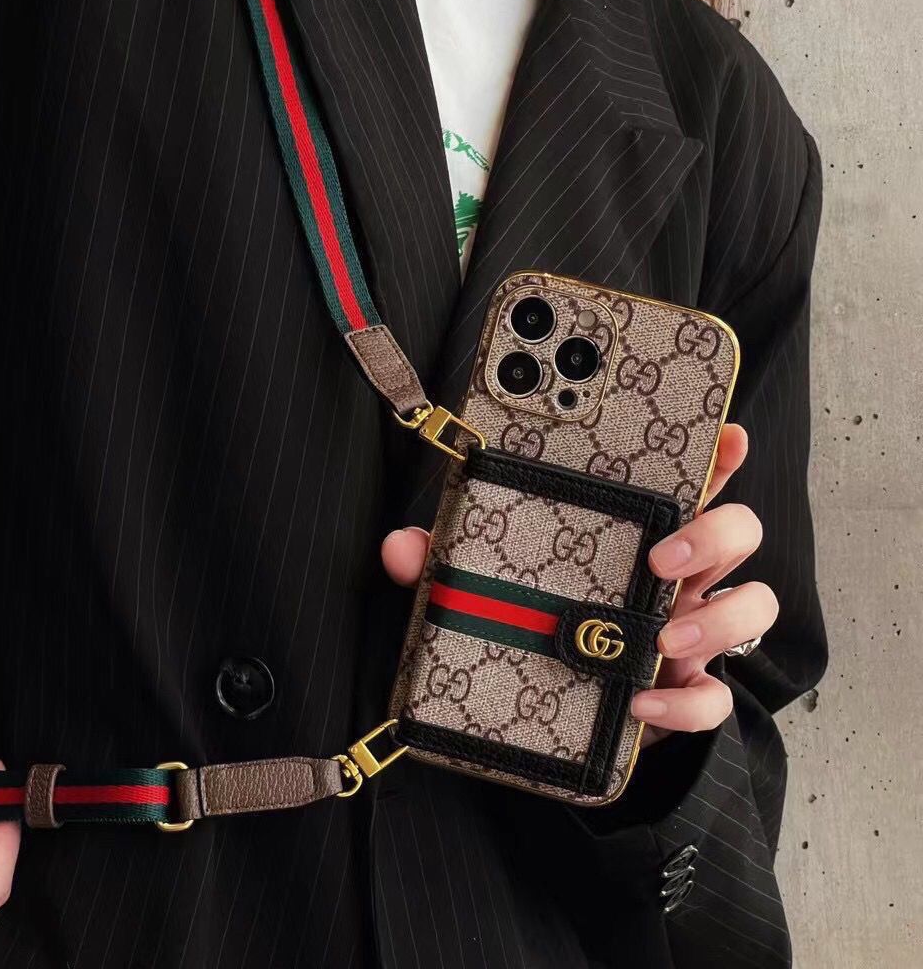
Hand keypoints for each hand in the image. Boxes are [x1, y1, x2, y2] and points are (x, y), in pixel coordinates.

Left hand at [380, 424, 772, 746]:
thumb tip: (401, 546)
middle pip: (738, 534)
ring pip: (751, 608)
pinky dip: (688, 703)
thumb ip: (445, 564)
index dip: (717, 457)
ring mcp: (687, 634)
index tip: (727, 435)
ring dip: (719, 618)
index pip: (687, 485)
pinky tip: (642, 702)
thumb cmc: (528, 626)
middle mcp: (675, 579)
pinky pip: (715, 699)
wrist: (548, 716)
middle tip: (663, 553)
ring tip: (662, 638)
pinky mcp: (683, 693)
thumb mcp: (484, 588)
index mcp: (635, 537)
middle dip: (718, 532)